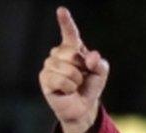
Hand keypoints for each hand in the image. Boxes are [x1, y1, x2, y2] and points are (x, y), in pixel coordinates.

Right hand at [39, 7, 108, 132]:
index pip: (69, 34)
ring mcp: (49, 65)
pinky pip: (61, 79)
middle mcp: (58, 54)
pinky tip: (66, 91)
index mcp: (72, 50)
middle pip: (71, 53)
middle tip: (81, 78)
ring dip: (76, 81)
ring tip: (74, 86)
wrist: (82, 108)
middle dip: (82, 68)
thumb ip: (100, 64)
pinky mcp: (44, 79)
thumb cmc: (89, 88)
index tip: (62, 11)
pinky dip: (69, 87)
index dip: (66, 22)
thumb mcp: (100, 75)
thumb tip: (92, 56)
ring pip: (68, 69)